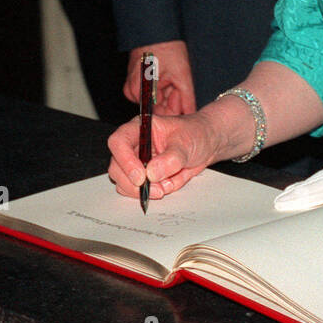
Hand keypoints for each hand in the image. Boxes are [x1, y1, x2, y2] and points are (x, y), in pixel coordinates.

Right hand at [105, 111, 223, 200]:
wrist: (206, 144)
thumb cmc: (195, 134)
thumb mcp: (186, 143)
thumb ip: (170, 158)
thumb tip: (152, 173)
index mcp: (139, 128)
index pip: (119, 142)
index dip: (125, 160)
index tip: (141, 176)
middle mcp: (133, 146)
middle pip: (116, 167)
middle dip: (133, 183)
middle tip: (156, 189)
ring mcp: (136, 163)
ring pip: (122, 182)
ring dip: (141, 191)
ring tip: (165, 187)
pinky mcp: (143, 177)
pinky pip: (137, 191)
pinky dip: (150, 193)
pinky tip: (167, 186)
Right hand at [124, 41, 195, 115]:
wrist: (155, 31)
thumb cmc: (167, 49)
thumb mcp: (182, 75)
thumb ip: (187, 99)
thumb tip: (190, 115)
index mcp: (142, 93)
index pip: (162, 114)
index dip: (175, 106)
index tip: (180, 92)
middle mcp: (133, 93)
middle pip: (158, 107)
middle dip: (171, 97)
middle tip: (176, 82)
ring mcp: (131, 88)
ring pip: (155, 100)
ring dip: (167, 91)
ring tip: (170, 75)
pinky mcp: (133, 83)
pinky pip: (149, 92)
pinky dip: (159, 86)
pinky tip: (163, 75)